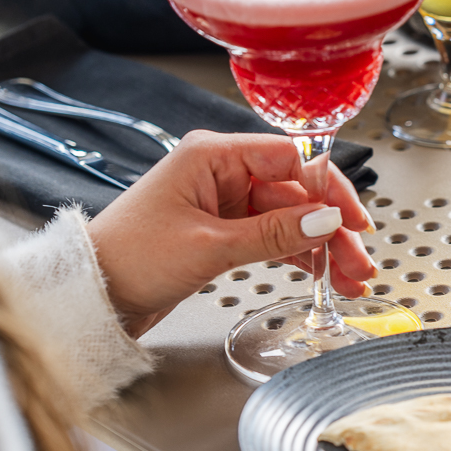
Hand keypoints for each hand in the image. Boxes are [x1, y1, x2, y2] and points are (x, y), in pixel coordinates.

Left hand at [85, 132, 376, 336]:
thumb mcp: (210, 246)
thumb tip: (327, 221)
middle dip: (332, 229)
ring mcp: (224, 203)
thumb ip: (274, 233)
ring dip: (322, 248)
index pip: (291, 158)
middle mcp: (221, 173)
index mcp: (213, 155)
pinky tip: (323, 275)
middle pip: (297, 193)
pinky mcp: (223, 231)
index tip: (353, 220)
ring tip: (350, 277)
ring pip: (291, 219)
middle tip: (359, 260)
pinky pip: (274, 237)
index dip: (329, 188)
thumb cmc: (129, 258)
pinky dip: (299, 256)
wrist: (91, 295)